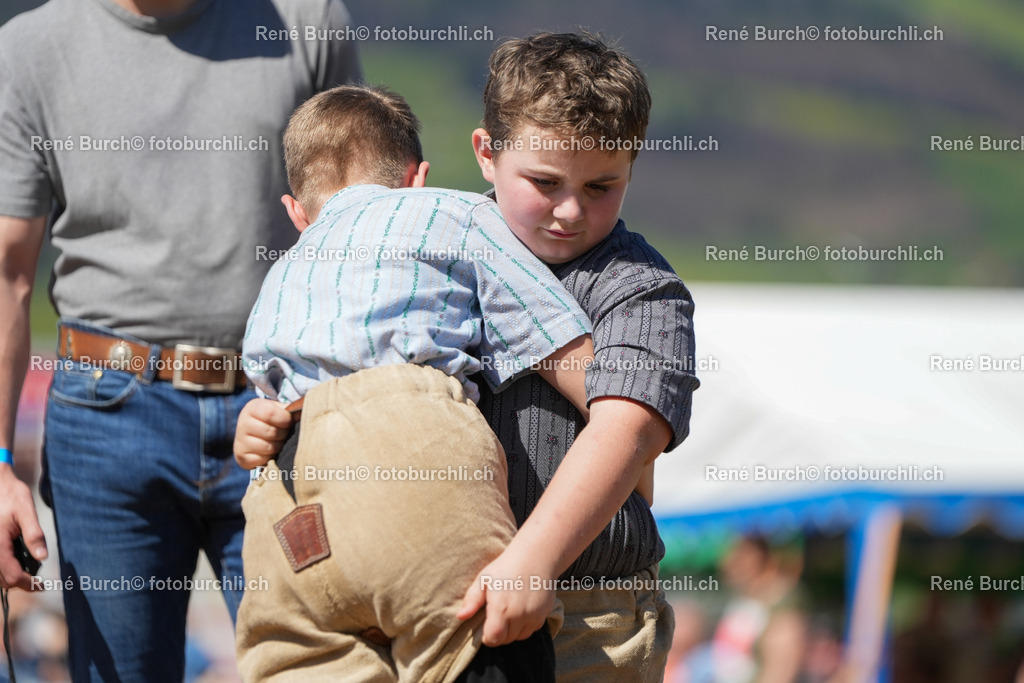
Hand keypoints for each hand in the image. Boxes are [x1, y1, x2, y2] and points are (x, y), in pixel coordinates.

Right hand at [0, 465, 46, 590]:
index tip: (40, 585)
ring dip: (11, 575)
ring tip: (27, 570)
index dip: (27, 584)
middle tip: (36, 578)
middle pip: (2, 579)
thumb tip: (42, 556)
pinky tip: (15, 560)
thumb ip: (34, 534)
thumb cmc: (10, 495)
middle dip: (20, 581)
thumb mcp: (26, 511)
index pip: (11, 575)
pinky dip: (4, 567)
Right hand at [234, 398, 291, 468]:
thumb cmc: (273, 420)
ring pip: (268, 447)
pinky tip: (270, 452)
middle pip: (271, 432)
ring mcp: (240, 441)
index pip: (270, 413)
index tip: (289, 421)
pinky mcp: (242, 458)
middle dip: (283, 434)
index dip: (285, 419)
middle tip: (285, 433)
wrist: (257, 435)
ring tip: (279, 442)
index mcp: (252, 408)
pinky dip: (270, 458)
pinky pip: (262, 460)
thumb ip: (290, 410)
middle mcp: (242, 423)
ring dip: (279, 446)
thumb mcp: (279, 410)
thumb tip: (304, 411)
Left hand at [456, 546, 556, 645]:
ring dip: (512, 631)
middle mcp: (519, 615)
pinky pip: (531, 629)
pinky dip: (525, 625)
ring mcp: (534, 615)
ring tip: (509, 611)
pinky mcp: (544, 614)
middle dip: (499, 633)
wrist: (536, 556)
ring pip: (519, 636)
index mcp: (501, 608)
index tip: (485, 627)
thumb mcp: (484, 579)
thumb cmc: (506, 566)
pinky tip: (521, 609)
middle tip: (496, 615)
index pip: (493, 639)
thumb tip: (460, 617)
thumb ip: (472, 600)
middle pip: (506, 639)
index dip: (487, 637)